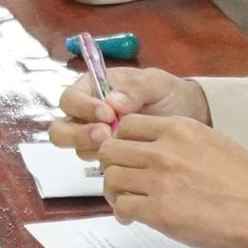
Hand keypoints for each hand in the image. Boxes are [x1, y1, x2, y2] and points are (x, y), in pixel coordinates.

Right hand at [44, 67, 207, 150]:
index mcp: (92, 89)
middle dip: (78, 134)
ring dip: (91, 149)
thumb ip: (135, 88)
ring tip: (117, 146)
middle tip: (104, 135)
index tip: (107, 113)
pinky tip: (127, 160)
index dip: (82, 107)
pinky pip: (96, 164)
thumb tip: (112, 102)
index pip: (70, 99)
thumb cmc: (166, 93)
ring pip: (76, 148)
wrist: (186, 117)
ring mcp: (94, 138)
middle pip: (61, 129)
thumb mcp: (155, 83)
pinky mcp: (107, 157)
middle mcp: (86, 115)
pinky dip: (107, 163)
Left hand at [94, 114, 247, 247]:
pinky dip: (122, 214)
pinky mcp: (160, 211)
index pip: (127, 125)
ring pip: (110, 178)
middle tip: (122, 180)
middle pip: (110, 150)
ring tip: (126, 202)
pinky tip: (133, 219)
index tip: (126, 156)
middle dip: (111, 166)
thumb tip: (155, 151)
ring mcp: (160, 180)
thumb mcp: (213, 143)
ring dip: (114, 192)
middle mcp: (165, 150)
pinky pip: (122, 207)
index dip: (121, 142)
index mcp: (180, 129)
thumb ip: (180, 142)